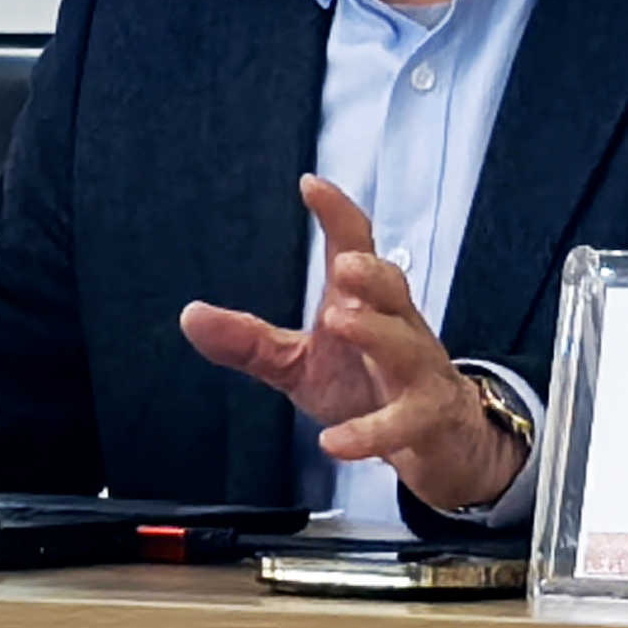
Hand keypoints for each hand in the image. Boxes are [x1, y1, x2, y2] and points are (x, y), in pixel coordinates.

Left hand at [178, 175, 527, 515]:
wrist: (437, 441)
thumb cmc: (366, 385)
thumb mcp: (301, 364)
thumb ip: (251, 341)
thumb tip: (190, 316)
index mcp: (364, 303)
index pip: (357, 248)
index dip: (339, 215)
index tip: (310, 184)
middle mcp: (397, 327)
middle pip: (393, 287)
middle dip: (371, 272)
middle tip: (344, 264)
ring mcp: (417, 373)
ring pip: (406, 345)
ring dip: (376, 331)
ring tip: (339, 320)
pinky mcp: (426, 420)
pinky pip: (402, 423)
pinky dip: (370, 432)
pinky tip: (334, 442)